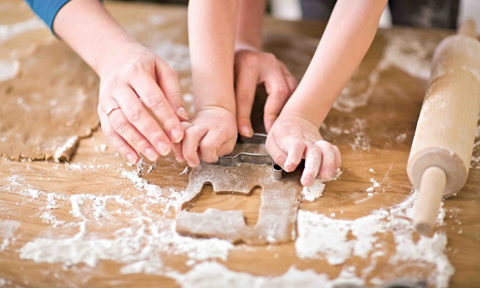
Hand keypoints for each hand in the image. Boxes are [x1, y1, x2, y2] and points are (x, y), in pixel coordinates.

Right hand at [97, 42, 188, 163]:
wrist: (114, 56)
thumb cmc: (145, 65)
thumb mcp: (163, 69)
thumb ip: (173, 93)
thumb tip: (182, 119)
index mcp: (136, 72)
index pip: (153, 99)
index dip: (166, 118)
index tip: (178, 135)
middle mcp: (118, 85)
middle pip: (134, 113)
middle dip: (151, 134)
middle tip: (166, 150)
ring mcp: (107, 98)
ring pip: (120, 124)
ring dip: (137, 143)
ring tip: (154, 156)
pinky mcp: (101, 109)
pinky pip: (109, 131)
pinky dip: (121, 147)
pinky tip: (135, 158)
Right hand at [179, 107, 237, 166]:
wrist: (217, 111)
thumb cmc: (224, 130)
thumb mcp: (230, 142)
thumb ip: (219, 151)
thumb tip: (202, 156)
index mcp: (219, 129)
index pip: (208, 145)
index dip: (209, 156)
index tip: (213, 157)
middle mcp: (204, 124)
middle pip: (191, 135)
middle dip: (189, 153)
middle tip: (193, 162)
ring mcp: (192, 123)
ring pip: (179, 132)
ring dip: (178, 148)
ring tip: (182, 158)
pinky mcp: (183, 124)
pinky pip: (173, 132)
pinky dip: (173, 143)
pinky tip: (178, 151)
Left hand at [234, 48, 296, 136]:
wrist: (240, 49)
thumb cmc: (229, 67)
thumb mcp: (224, 78)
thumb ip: (229, 99)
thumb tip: (236, 129)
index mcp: (248, 63)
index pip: (246, 95)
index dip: (245, 117)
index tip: (245, 133)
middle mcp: (268, 62)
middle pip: (279, 91)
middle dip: (274, 113)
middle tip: (270, 131)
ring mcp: (280, 65)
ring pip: (291, 90)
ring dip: (286, 110)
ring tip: (279, 126)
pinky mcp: (287, 70)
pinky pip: (294, 90)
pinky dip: (289, 104)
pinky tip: (284, 117)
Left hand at [266, 113, 340, 186]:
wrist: (296, 120)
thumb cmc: (282, 134)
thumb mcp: (271, 142)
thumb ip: (278, 156)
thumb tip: (287, 168)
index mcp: (291, 138)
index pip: (295, 145)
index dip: (294, 156)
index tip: (290, 167)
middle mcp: (307, 140)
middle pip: (314, 152)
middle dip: (312, 169)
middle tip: (306, 182)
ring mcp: (317, 143)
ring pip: (328, 150)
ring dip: (328, 164)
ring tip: (324, 177)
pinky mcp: (324, 147)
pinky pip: (334, 151)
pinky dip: (336, 162)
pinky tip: (331, 172)